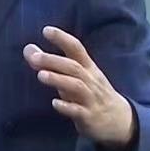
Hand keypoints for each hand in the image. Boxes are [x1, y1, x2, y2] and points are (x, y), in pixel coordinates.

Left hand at [24, 26, 134, 149]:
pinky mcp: (90, 117)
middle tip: (33, 57)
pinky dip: (67, 107)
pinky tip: (54, 103)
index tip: (46, 30)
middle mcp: (90, 80)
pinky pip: (79, 111)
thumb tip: (29, 49)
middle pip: (73, 67)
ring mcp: (91, 99)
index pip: (76, 48)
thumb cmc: (91, 92)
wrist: (120, 120)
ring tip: (40, 75)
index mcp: (87, 67)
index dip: (62, 38)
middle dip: (53, 60)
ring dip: (58, 79)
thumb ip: (52, 63)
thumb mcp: (75, 76)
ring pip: (77, 86)